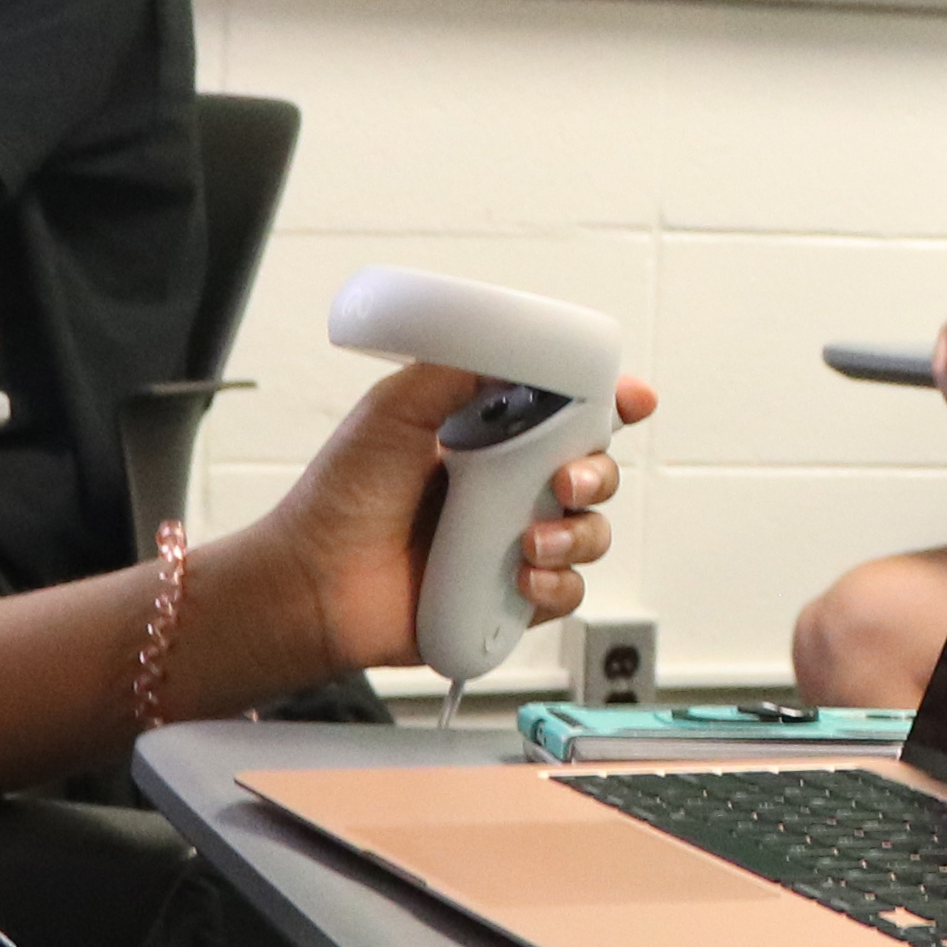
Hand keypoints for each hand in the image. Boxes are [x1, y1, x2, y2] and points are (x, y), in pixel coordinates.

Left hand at [269, 361, 654, 671]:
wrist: (315, 581)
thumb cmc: (341, 498)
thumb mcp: (394, 410)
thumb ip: (451, 371)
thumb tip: (511, 345)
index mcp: (488, 438)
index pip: (566, 414)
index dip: (608, 405)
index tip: (631, 400)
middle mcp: (508, 491)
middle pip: (593, 472)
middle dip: (597, 472)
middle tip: (564, 481)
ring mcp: (511, 546)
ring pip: (590, 534)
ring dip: (578, 535)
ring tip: (530, 543)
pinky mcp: (508, 600)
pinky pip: (567, 592)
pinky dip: (557, 585)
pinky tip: (521, 578)